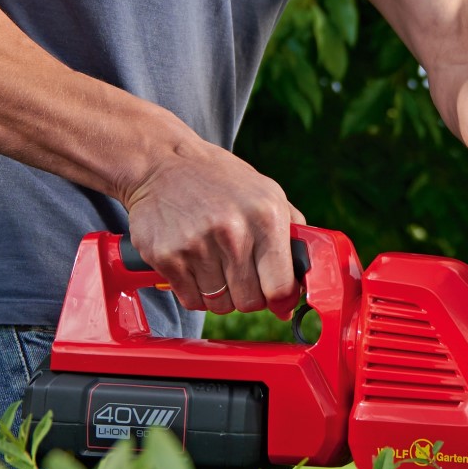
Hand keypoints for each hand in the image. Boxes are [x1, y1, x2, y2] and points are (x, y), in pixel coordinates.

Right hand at [120, 136, 305, 315]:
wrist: (162, 164)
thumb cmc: (222, 182)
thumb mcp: (268, 194)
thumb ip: (291, 234)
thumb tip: (304, 279)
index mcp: (265, 216)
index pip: (280, 286)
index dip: (282, 299)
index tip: (278, 298)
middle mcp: (232, 232)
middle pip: (249, 302)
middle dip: (249, 295)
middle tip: (242, 276)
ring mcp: (196, 245)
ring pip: (220, 305)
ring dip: (220, 294)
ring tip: (216, 264)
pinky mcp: (165, 256)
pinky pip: (191, 300)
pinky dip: (195, 292)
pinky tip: (195, 266)